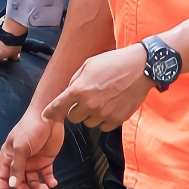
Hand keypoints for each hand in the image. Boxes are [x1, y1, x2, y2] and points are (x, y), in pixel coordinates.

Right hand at [0, 107, 65, 188]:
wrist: (49, 115)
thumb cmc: (30, 128)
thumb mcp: (20, 147)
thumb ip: (17, 167)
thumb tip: (13, 185)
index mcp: (9, 157)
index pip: (3, 178)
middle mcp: (20, 162)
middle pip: (19, 182)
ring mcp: (33, 162)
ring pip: (32, 181)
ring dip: (37, 187)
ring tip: (45, 188)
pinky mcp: (46, 160)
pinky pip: (45, 175)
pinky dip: (48, 181)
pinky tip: (53, 183)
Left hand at [41, 43, 156, 131]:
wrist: (141, 67)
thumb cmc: (114, 61)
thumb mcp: (90, 64)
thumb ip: (76, 79)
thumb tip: (69, 92)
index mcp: (80, 89)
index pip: (58, 107)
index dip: (50, 112)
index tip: (47, 116)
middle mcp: (89, 104)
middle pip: (73, 118)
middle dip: (76, 110)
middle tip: (86, 99)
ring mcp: (103, 114)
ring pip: (88, 123)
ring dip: (91, 115)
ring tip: (102, 100)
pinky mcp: (116, 120)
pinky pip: (103, 126)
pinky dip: (104, 119)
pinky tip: (111, 106)